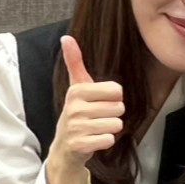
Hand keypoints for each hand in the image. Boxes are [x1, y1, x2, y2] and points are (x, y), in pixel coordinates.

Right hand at [49, 36, 124, 168]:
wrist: (65, 146)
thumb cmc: (77, 113)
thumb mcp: (76, 87)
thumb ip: (75, 62)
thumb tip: (66, 37)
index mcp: (77, 91)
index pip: (116, 90)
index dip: (114, 98)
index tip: (99, 102)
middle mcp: (74, 108)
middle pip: (119, 108)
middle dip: (113, 115)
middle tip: (97, 118)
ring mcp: (76, 127)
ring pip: (116, 124)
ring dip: (110, 128)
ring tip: (96, 129)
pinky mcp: (80, 145)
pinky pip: (109, 140)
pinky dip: (105, 141)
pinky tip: (94, 140)